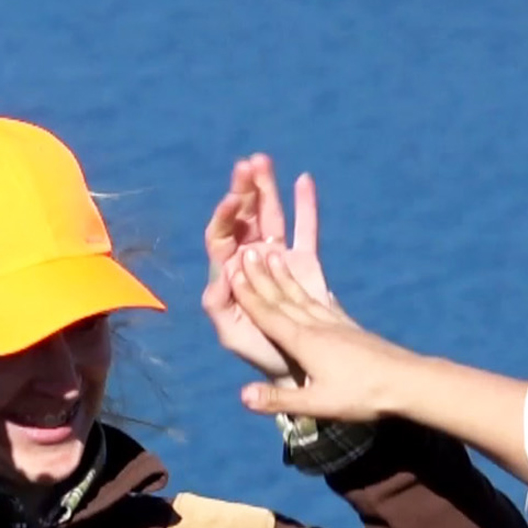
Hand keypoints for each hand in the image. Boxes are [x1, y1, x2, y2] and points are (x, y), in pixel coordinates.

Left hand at [201, 154, 330, 380]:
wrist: (295, 367)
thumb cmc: (258, 354)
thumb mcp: (232, 335)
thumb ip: (221, 305)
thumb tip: (226, 271)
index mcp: (228, 276)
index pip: (221, 238)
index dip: (225, 216)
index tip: (233, 198)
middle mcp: (250, 262)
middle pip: (244, 219)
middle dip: (245, 190)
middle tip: (247, 164)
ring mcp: (277, 260)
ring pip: (270, 217)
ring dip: (266, 188)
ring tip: (261, 160)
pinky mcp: (304, 263)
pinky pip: (304, 229)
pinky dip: (305, 205)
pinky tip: (303, 179)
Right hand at [227, 246, 422, 423]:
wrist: (408, 382)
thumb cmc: (363, 395)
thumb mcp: (318, 404)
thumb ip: (279, 400)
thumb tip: (242, 396)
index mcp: (305, 342)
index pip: (269, 315)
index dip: (249, 294)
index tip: (232, 271)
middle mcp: (318, 326)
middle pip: (283, 298)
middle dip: (262, 276)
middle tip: (246, 252)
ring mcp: (337, 324)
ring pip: (303, 296)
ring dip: (285, 277)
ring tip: (274, 256)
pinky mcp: (352, 328)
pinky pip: (325, 304)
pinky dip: (313, 293)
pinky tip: (316, 290)